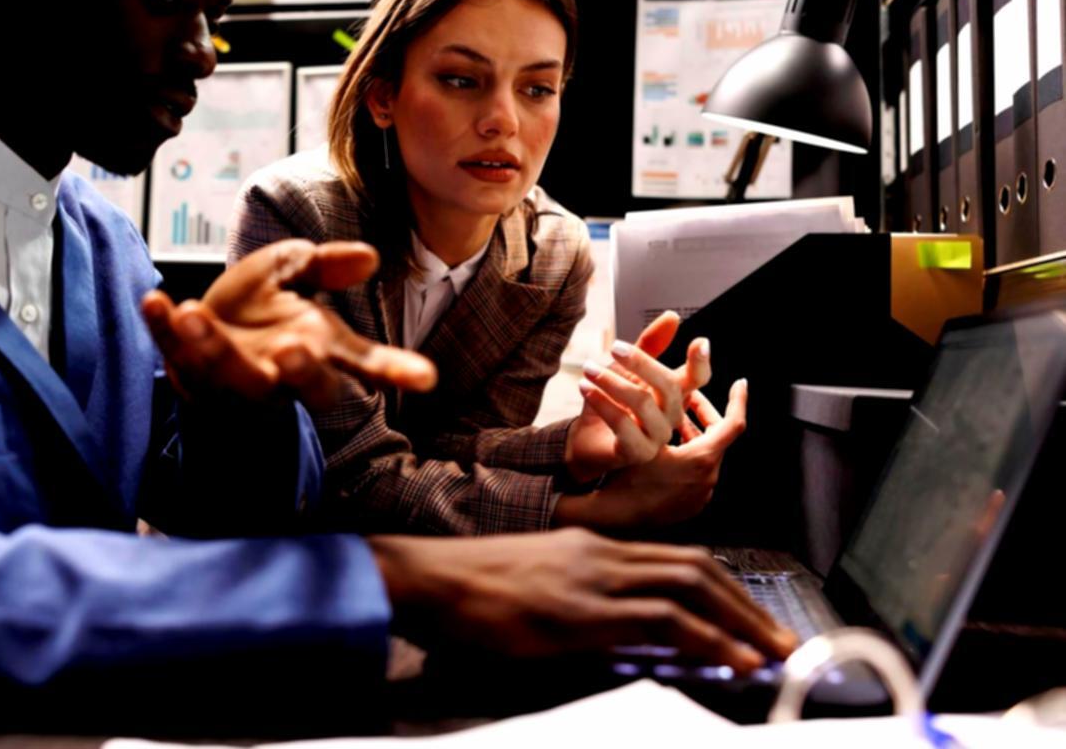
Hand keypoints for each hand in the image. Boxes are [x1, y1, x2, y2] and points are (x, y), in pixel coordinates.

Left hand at [141, 238, 436, 409]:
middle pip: (301, 388)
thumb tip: (369, 256)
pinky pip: (172, 352)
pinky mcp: (184, 370)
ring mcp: (230, 381)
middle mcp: (280, 375)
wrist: (201, 331)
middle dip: (300, 373)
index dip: (394, 370)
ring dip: (212, 348)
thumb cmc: (259, 307)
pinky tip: (152, 301)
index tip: (425, 379)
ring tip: (195, 313)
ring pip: (228, 375)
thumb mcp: (292, 272)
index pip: (363, 364)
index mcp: (318, 351)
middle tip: (294, 351)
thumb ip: (323, 265)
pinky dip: (160, 327)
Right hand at [368, 526, 796, 669]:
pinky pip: (659, 619)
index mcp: (592, 549)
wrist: (426, 579)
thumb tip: (628, 641)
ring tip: (773, 653)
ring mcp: (592, 579)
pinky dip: (705, 637)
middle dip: (747, 604)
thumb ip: (583, 604)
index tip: (751, 619)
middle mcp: (601, 555)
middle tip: (783, 639)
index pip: (675, 560)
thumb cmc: (470, 590)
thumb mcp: (537, 589)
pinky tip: (731, 659)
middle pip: (696, 568)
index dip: (723, 589)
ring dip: (741, 621)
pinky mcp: (580, 610)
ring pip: (689, 587)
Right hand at [561, 379, 748, 527]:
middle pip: (718, 438)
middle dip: (704, 415)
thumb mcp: (643, 437)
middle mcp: (708, 479)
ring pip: (705, 454)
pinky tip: (665, 448)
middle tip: (690, 400)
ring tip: (671, 421)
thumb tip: (674, 381)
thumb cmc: (625, 477)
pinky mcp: (689, 505)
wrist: (613, 517)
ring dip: (692, 435)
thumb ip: (662, 410)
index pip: (733, 424)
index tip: (740, 384)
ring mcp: (700, 494)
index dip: (738, 401)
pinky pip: (697, 472)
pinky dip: (687, 455)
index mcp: (702, 460)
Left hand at [566, 311, 711, 480]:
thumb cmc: (611, 402)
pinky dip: (602, 402)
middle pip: (668, 387)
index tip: (700, 343)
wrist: (586, 437)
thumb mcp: (626, 368)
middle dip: (641, 363)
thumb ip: (649, 345)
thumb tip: (673, 316)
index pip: (697, 379)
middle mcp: (671, 416)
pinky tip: (585, 388)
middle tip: (614, 347)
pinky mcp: (636, 453)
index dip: (701, 363)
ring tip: (588, 368)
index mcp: (673, 394)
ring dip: (612, 381)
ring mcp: (657, 437)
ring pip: (642, 403)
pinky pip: (622, 425)